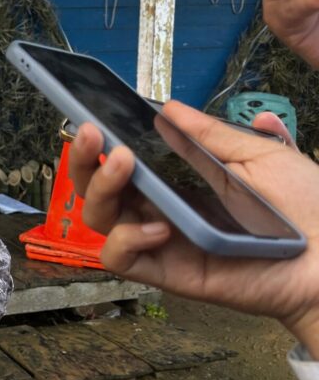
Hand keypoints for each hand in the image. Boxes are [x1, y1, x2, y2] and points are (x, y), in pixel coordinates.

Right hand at [69, 100, 318, 356]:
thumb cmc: (305, 207)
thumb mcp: (258, 155)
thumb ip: (210, 134)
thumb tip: (170, 107)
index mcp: (175, 180)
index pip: (120, 160)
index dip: (98, 143)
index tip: (93, 118)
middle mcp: (158, 208)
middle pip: (94, 188)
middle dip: (83, 159)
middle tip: (92, 133)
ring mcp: (159, 241)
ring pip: (98, 220)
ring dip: (99, 189)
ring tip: (123, 164)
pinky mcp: (168, 272)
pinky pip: (120, 259)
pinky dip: (125, 239)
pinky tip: (156, 226)